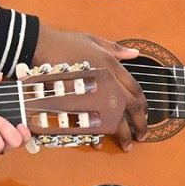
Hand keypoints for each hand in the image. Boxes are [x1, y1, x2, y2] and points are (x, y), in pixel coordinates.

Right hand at [34, 26, 147, 149]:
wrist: (39, 47)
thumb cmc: (66, 42)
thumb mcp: (94, 40)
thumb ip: (116, 49)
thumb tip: (135, 53)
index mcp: (112, 66)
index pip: (136, 90)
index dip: (143, 106)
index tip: (144, 116)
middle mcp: (107, 81)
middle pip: (131, 107)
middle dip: (140, 124)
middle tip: (142, 137)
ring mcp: (93, 94)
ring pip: (116, 120)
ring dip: (124, 135)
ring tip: (127, 145)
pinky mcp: (77, 104)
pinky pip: (93, 124)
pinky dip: (99, 136)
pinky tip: (101, 143)